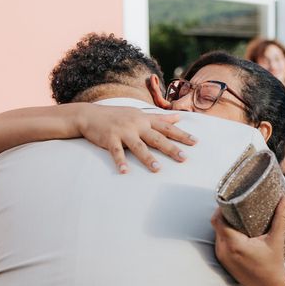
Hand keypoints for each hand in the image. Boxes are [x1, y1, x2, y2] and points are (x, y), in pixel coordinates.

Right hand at [73, 104, 196, 172]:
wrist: (89, 115)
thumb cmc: (117, 116)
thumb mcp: (139, 114)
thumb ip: (160, 118)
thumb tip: (179, 117)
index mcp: (145, 119)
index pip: (167, 127)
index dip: (181, 134)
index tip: (195, 142)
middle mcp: (136, 124)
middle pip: (157, 138)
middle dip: (171, 148)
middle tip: (183, 158)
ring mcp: (123, 131)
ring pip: (138, 146)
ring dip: (148, 158)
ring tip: (157, 169)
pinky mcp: (109, 139)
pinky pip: (116, 152)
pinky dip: (120, 162)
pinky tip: (124, 171)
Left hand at [211, 196, 284, 285]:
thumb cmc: (273, 263)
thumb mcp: (276, 239)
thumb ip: (280, 217)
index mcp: (234, 244)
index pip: (218, 220)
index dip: (221, 208)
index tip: (231, 201)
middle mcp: (224, 251)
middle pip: (216, 225)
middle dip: (224, 214)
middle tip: (236, 205)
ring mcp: (222, 257)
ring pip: (217, 233)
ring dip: (224, 224)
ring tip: (236, 216)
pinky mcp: (223, 262)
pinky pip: (219, 242)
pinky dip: (225, 235)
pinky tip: (235, 230)